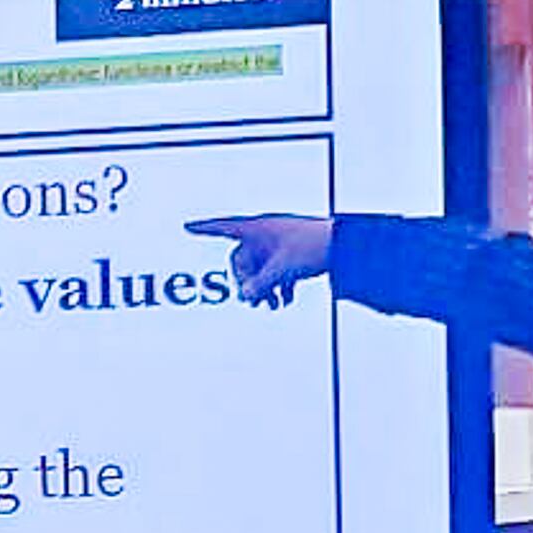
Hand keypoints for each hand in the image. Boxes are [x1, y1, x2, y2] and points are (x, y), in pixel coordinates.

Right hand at [187, 214, 333, 307]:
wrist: (344, 245)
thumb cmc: (312, 246)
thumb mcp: (280, 270)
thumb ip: (259, 285)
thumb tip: (245, 297)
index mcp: (258, 228)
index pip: (224, 228)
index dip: (204, 229)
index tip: (188, 227)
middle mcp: (265, 234)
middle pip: (242, 259)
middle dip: (246, 281)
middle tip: (253, 301)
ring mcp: (278, 244)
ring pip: (260, 269)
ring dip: (263, 288)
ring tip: (271, 305)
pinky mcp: (291, 254)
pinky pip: (276, 271)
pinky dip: (278, 286)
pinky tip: (285, 300)